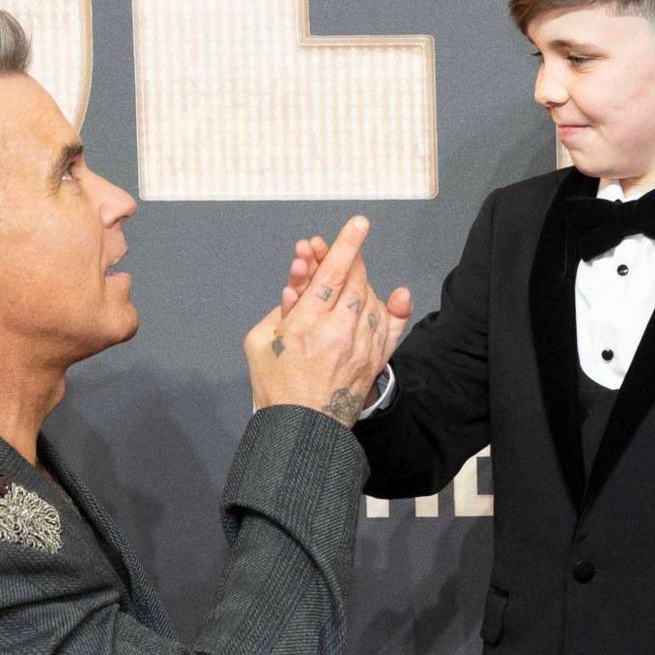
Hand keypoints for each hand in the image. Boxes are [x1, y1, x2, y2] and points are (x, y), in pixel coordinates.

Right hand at [245, 217, 389, 425]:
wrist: (302, 430)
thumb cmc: (276, 388)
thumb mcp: (259, 343)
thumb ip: (279, 310)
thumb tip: (299, 290)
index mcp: (305, 325)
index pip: (331, 275)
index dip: (345, 246)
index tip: (358, 224)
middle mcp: (338, 333)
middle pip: (354, 282)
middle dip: (348, 260)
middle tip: (335, 252)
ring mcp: (361, 348)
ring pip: (372, 299)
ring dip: (361, 283)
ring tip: (345, 282)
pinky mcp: (374, 362)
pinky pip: (391, 328)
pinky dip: (393, 309)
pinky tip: (396, 295)